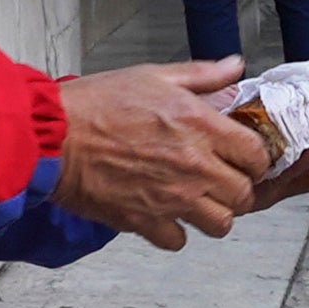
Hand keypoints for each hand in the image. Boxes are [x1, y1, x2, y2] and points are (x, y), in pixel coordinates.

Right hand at [58, 61, 266, 248]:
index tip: (244, 157)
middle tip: (221, 179)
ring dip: (213, 214)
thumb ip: (202, 75)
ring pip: (220, 224)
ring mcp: (172, 198)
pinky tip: (165, 214)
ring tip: (198, 201)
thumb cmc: (95, 104)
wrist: (52, 137)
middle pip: (244, 195)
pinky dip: (175, 232)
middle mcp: (194, 166)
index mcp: (200, 126)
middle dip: (237, 188)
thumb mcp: (154, 76)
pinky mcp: (146, 221)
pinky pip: (179, 241)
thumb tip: (234, 67)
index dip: (254, 158)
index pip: (256, 155)